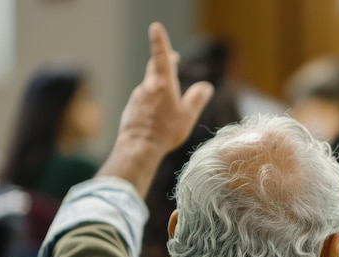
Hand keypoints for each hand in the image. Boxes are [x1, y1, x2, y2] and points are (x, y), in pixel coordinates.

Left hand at [118, 22, 212, 153]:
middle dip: (164, 61)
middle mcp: (148, 87)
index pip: (162, 56)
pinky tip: (156, 114)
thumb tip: (206, 87)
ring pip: (150, 85)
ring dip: (158, 84)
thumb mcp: (188, 115)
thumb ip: (197, 99)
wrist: (139, 147)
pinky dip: (152, 101)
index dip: (160, 41)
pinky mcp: (132, 108)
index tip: (156, 27)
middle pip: (155, 68)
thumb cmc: (166, 131)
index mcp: (163, 84)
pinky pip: (144, 99)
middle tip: (172, 57)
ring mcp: (138, 97)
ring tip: (168, 93)